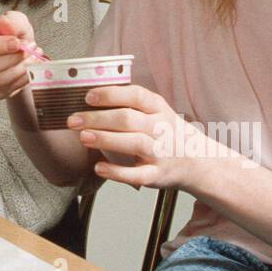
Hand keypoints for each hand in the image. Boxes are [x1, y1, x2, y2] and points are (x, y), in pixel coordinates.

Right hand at [0, 10, 39, 99]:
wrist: (19, 53)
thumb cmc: (13, 34)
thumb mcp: (16, 21)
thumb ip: (11, 21)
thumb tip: (3, 24)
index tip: (17, 43)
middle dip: (13, 58)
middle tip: (31, 49)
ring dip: (19, 70)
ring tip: (33, 58)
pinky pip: (4, 90)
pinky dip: (21, 80)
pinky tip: (30, 70)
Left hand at [67, 85, 215, 190]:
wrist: (198, 162)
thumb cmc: (167, 133)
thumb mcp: (157, 113)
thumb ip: (131, 105)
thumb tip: (90, 97)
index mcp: (159, 109)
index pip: (136, 95)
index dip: (111, 94)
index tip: (88, 96)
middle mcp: (162, 129)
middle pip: (129, 119)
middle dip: (98, 118)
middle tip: (73, 120)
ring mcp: (161, 153)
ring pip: (134, 143)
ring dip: (106, 139)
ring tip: (83, 137)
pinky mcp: (157, 175)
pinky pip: (138, 174)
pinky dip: (117, 172)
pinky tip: (98, 168)